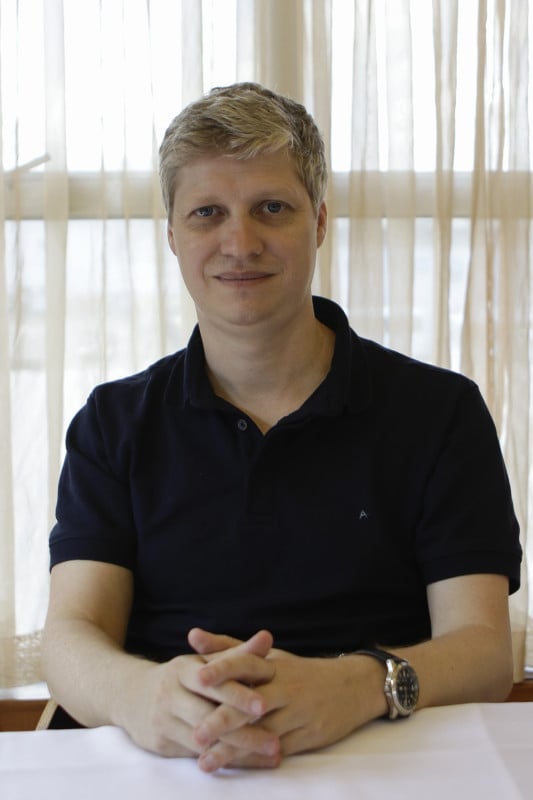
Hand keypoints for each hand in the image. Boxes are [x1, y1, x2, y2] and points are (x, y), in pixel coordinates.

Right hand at [119, 629, 279, 767]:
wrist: (131, 695)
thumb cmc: (184, 676)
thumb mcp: (205, 660)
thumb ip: (237, 653)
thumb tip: (267, 637)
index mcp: (183, 669)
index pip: (212, 682)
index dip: (237, 694)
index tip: (263, 705)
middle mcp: (169, 694)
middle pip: (209, 715)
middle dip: (242, 731)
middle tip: (274, 741)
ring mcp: (163, 720)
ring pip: (204, 740)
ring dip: (238, 750)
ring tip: (270, 753)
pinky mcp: (160, 744)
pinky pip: (196, 755)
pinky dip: (223, 760)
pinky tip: (248, 763)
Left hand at [192, 632, 386, 769]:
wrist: (351, 687)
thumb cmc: (299, 672)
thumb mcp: (269, 657)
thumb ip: (229, 649)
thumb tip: (192, 635)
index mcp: (274, 665)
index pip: (246, 662)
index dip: (223, 669)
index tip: (197, 678)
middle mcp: (286, 687)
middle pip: (252, 703)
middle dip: (223, 720)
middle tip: (195, 734)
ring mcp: (299, 712)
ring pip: (262, 732)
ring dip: (233, 749)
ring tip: (206, 761)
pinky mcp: (308, 736)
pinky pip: (278, 750)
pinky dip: (255, 760)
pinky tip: (235, 767)